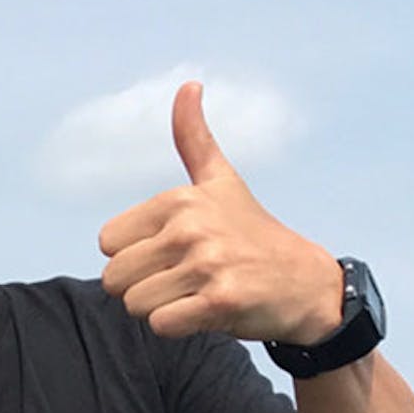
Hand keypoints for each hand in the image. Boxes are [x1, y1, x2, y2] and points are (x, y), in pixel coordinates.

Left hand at [99, 81, 342, 343]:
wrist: (306, 284)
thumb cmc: (253, 235)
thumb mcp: (222, 182)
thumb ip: (194, 139)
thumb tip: (188, 85)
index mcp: (179, 200)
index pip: (107, 244)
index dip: (133, 257)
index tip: (172, 253)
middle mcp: (191, 227)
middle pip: (114, 279)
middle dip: (141, 289)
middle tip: (182, 280)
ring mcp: (207, 263)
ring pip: (134, 305)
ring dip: (162, 310)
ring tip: (197, 294)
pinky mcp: (220, 301)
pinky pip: (161, 326)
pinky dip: (178, 328)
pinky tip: (207, 312)